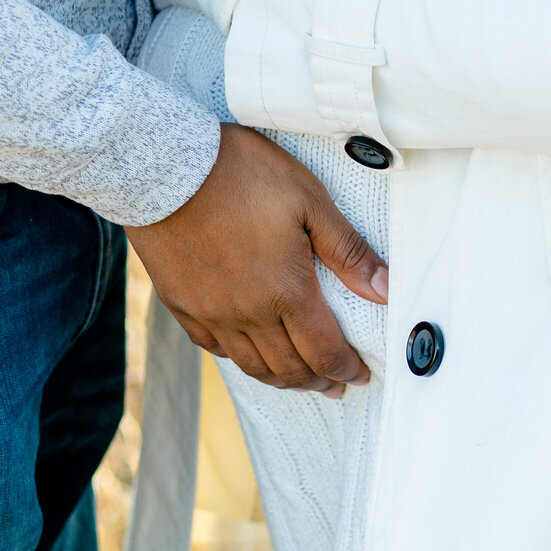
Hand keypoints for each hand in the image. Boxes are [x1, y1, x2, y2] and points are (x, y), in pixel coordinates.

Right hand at [127, 123, 387, 392]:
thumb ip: (348, 250)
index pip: (325, 352)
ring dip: (281, 378)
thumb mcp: (308, 200)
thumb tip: (385, 290)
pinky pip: (214, 347)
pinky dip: (238, 358)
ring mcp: (212, 313)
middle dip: (318, 380)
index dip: (346, 369)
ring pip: (252, 366)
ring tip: (298, 378)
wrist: (165, 166)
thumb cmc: (242, 174)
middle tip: (335, 384)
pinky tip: (247, 351)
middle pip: (290, 368)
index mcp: (287, 292)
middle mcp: (249, 314)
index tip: (360, 375)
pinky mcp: (181, 305)